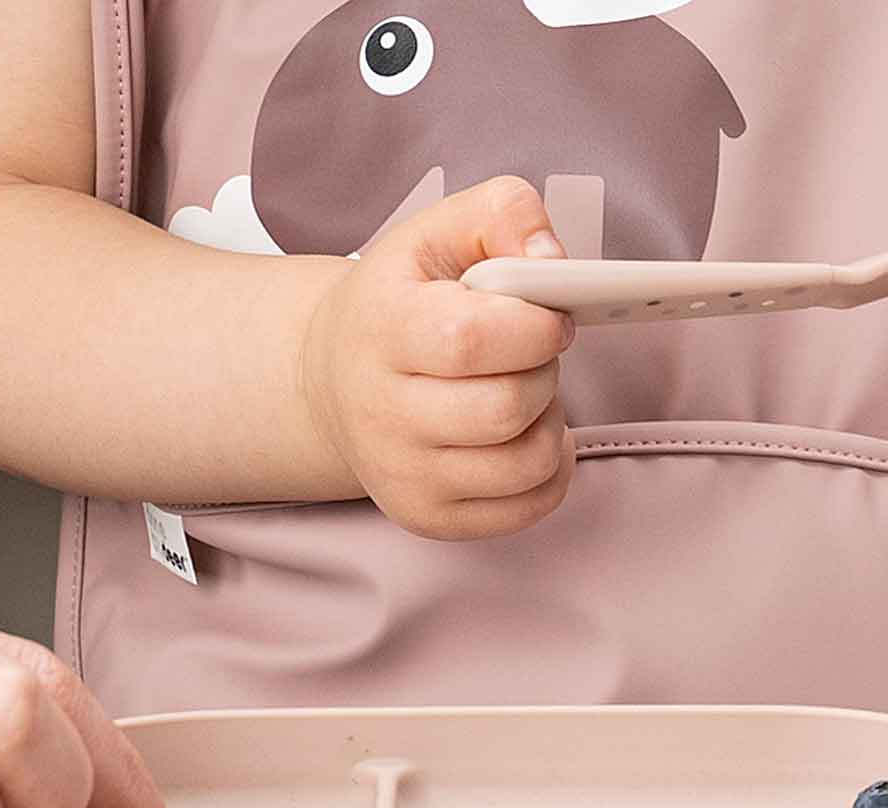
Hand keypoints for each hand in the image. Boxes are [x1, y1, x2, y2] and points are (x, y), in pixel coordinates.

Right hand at [297, 176, 579, 540]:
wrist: (333, 379)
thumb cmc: (400, 301)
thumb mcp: (439, 231)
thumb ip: (504, 213)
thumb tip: (554, 261)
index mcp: (381, 328)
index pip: (471, 339)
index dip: (534, 326)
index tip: (547, 314)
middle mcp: (380, 411)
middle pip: (506, 407)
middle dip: (544, 373)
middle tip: (531, 352)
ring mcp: (402, 473)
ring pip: (526, 462)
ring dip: (549, 421)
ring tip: (523, 391)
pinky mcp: (427, 515)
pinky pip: (528, 505)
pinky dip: (549, 467)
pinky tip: (524, 434)